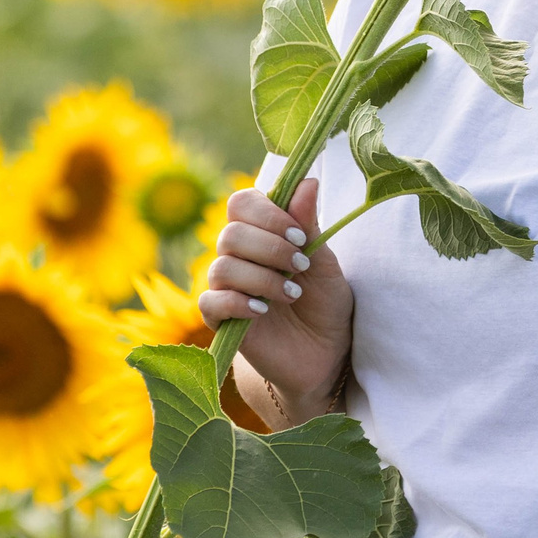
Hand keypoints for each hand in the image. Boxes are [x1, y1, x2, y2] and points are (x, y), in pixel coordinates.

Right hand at [198, 177, 354, 425]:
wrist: (327, 356)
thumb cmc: (326, 304)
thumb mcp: (325, 262)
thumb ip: (309, 225)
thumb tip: (307, 181)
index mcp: (261, 234)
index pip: (242, 203)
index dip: (267, 214)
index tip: (299, 234)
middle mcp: (238, 255)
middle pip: (231, 233)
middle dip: (270, 247)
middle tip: (301, 265)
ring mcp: (227, 287)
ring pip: (222, 266)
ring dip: (262, 278)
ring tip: (293, 295)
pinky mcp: (220, 320)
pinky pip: (210, 301)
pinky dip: (238, 302)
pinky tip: (264, 311)